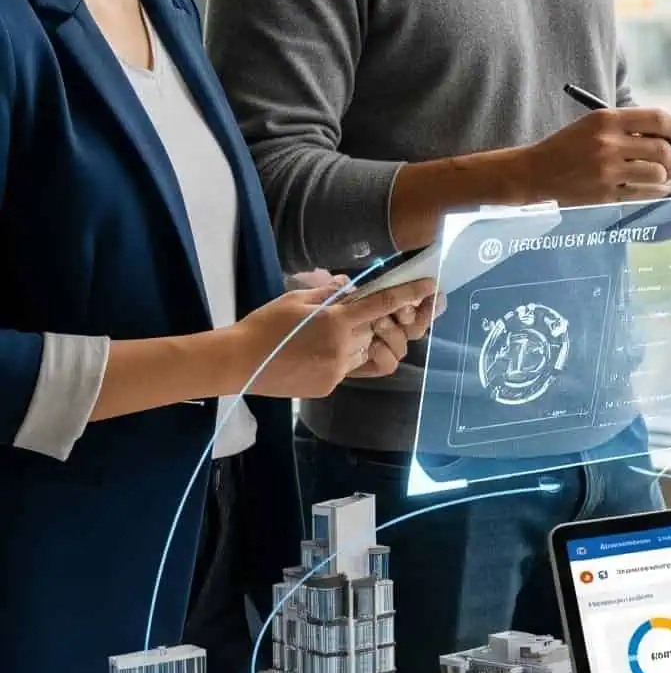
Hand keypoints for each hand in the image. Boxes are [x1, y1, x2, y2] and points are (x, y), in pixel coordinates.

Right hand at [233, 278, 439, 399]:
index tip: (430, 286)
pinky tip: (315, 354)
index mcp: (336, 321)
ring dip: (357, 342)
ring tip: (327, 336)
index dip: (409, 294)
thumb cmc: (264, 325)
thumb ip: (329, 293)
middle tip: (349, 316)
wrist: (238, 363)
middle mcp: (343, 347)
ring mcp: (338, 370)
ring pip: (365, 352)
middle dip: (370, 322)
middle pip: (375, 330)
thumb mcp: (296, 299)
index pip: (383, 304)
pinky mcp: (329, 386)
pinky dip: (341, 358)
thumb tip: (351, 287)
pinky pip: (348, 369)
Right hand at [516, 108, 670, 204]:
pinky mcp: (605, 194)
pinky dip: (655, 193)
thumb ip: (625, 129)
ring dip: (663, 177)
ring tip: (660, 178)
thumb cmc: (566, 148)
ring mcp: (607, 171)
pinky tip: (654, 190)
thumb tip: (664, 139)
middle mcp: (609, 143)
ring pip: (656, 174)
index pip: (657, 119)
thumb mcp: (591, 126)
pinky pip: (643, 194)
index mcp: (606, 119)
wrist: (534, 172)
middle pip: (661, 150)